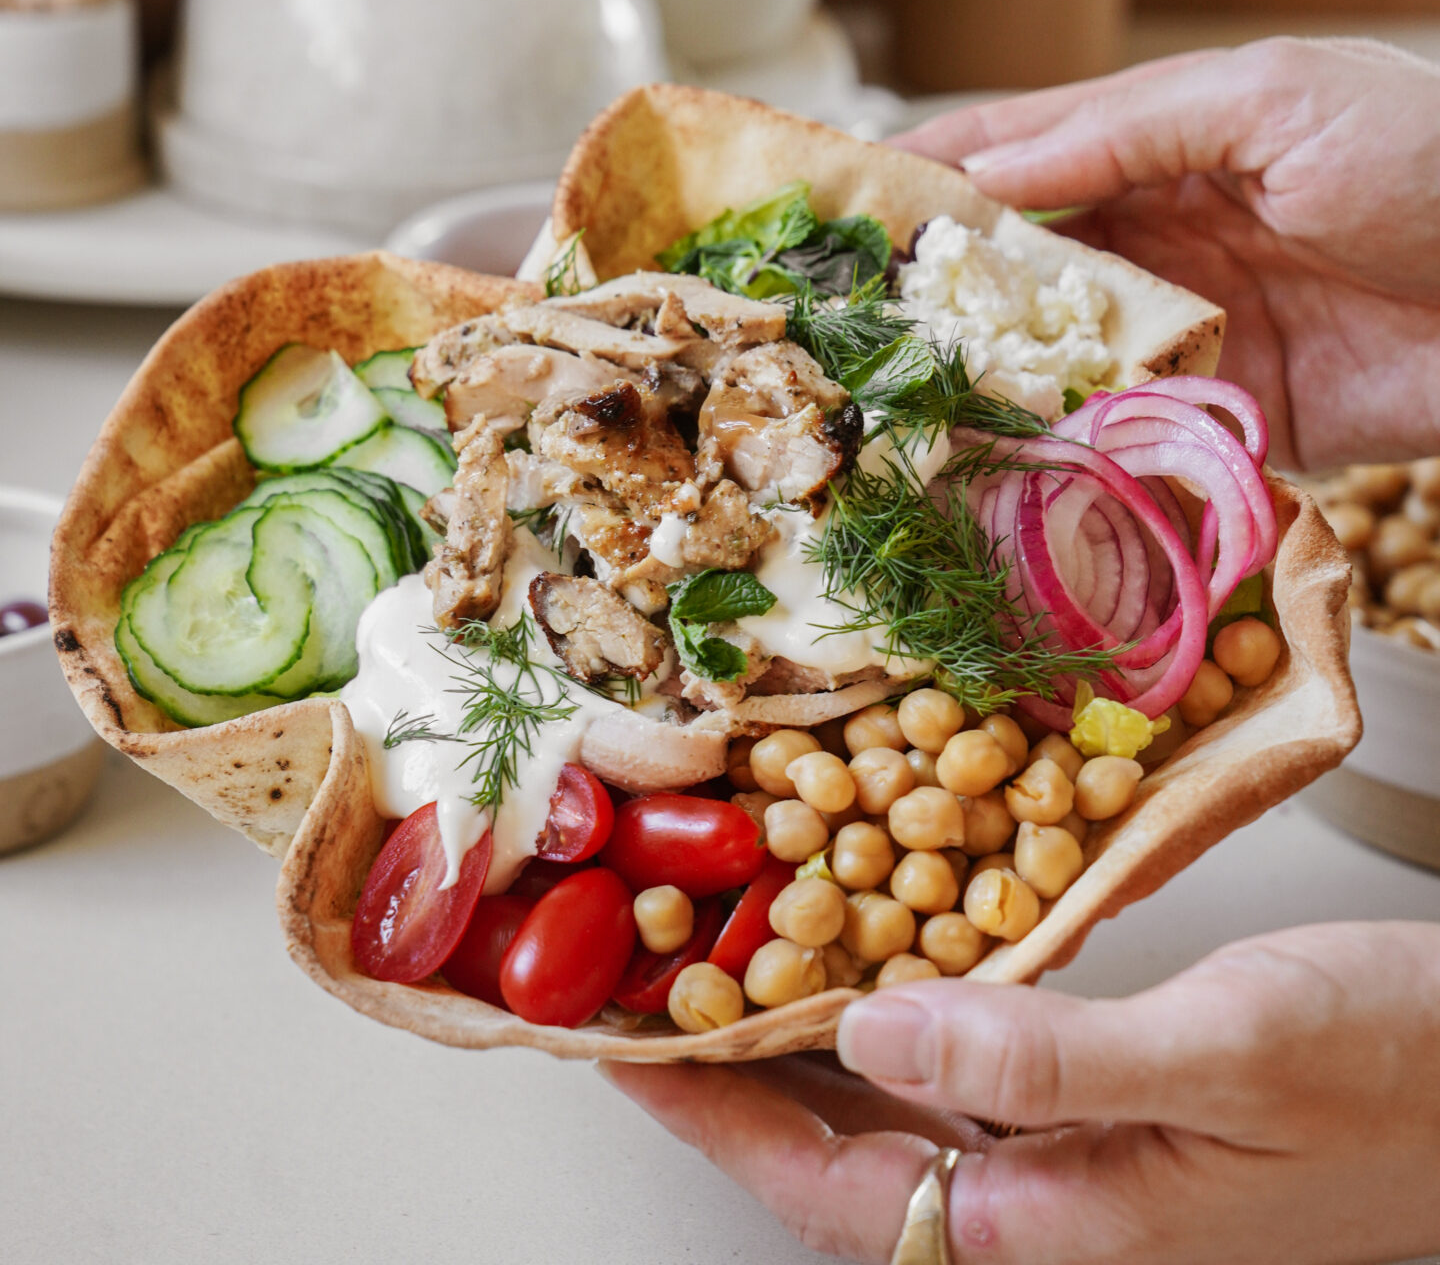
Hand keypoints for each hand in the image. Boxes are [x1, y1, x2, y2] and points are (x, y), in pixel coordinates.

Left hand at [602, 921, 1439, 1263]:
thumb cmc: (1401, 1078)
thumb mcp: (1225, 1054)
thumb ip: (1044, 1060)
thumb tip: (869, 1038)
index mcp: (1059, 1220)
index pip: (833, 1188)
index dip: (716, 1119)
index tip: (624, 1052)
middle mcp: (1048, 1195)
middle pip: (840, 1153)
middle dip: (729, 1080)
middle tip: (643, 998)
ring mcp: (1074, 1149)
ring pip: (891, 1107)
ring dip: (797, 1041)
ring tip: (716, 969)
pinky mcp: (1102, 1092)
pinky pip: (960, 1058)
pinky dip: (890, 1007)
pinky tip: (859, 955)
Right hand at [890, 38, 1439, 470]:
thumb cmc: (1428, 158)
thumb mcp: (1271, 101)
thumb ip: (1125, 127)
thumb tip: (983, 172)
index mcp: (1156, 149)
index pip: (1012, 157)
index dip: (923, 179)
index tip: (837, 209)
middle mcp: (1149, 246)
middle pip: (1012, 272)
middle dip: (931, 295)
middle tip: (841, 323)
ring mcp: (1173, 339)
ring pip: (1045, 361)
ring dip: (975, 381)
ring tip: (887, 401)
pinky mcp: (1207, 421)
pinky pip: (1110, 436)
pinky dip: (1050, 451)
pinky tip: (986, 462)